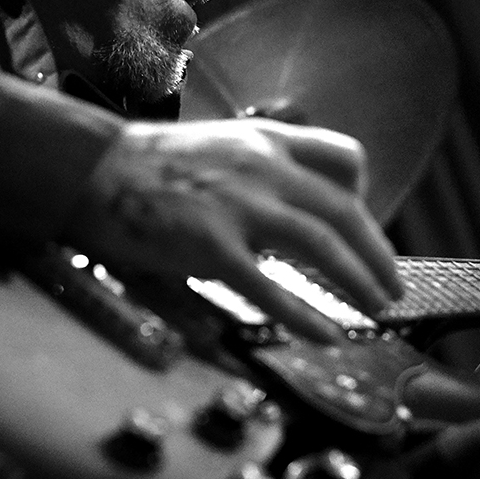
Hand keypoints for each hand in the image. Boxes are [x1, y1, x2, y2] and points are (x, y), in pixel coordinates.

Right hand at [62, 119, 402, 342]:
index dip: (365, 195)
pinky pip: (268, 286)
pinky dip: (303, 315)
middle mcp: (261, 167)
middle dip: (377, 253)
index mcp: (264, 141)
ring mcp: (237, 205)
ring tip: (376, 309)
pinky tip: (325, 337)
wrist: (86, 167)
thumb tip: (286, 218)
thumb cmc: (143, 166)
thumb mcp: (215, 147)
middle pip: (342, 210)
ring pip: (320, 244)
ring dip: (357, 280)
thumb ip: (256, 172)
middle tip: (393, 287)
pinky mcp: (208, 243)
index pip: (343, 157)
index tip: (366, 225)